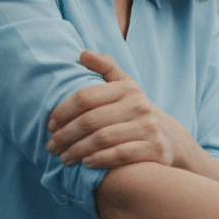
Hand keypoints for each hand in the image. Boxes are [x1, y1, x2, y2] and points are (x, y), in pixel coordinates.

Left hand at [46, 51, 190, 168]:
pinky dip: (99, 160)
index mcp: (127, 88)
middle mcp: (139, 105)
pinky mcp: (154, 148)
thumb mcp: (125, 86)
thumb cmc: (136, 111)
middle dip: (65, 135)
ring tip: (63, 158)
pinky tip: (86, 163)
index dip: (62, 111)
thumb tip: (82, 54)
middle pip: (91, 120)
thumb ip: (105, 68)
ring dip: (77, 150)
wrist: (170, 138)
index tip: (49, 125)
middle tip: (51, 146)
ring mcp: (148, 127)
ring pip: (102, 139)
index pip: (86, 97)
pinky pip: (120, 155)